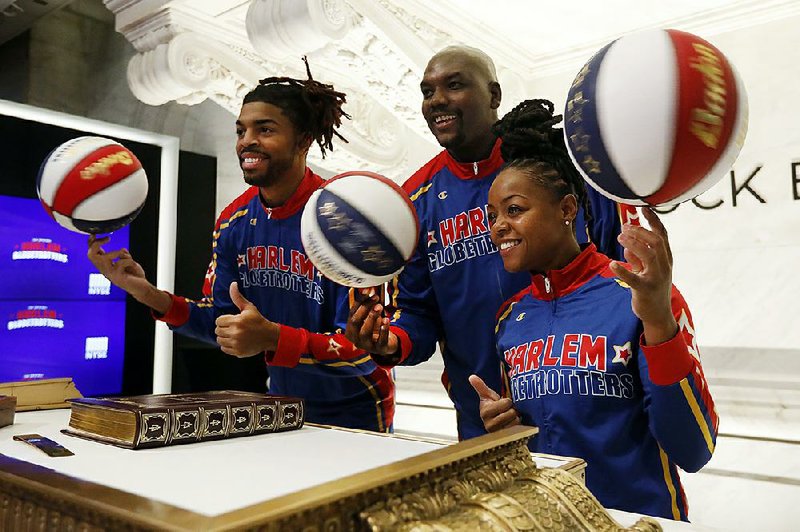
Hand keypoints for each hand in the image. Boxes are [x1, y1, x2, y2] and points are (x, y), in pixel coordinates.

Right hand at [87, 235, 149, 297]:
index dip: (91, 242)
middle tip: (108, 238)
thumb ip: (123, 256)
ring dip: (115, 252)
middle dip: (96, 243)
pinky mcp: (117, 277)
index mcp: (106, 265)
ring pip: (103, 258)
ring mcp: (110, 274)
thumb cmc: (135, 276)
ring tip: (124, 254)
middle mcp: (105, 269)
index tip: (95, 233)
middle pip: (91, 255)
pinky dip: (129, 261)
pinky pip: (120, 263)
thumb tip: (122, 250)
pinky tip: (134, 266)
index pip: (92, 253)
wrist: (142, 289)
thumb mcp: (129, 262)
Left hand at [215, 282, 279, 356]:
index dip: (223, 320)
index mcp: (237, 321)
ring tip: (232, 334)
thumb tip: (233, 284)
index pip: (218, 321)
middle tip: (231, 327)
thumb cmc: (258, 321)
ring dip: (224, 337)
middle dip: (223, 328)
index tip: (230, 321)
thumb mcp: (249, 308)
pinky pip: (224, 349)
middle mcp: (236, 333)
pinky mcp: (238, 352)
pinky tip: (235, 341)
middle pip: (217, 331)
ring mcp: (236, 343)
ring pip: (219, 340)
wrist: (269, 336)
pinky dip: (227, 346)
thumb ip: (238, 297)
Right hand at [344, 288, 398, 357]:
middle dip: (364, 309)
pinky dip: (383, 330)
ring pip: (365, 332)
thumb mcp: (368, 316)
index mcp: (350, 329)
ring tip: (380, 307)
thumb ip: (366, 305)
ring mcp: (366, 346)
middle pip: (355, 322)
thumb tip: (366, 288)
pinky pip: (380, 340)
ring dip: (372, 317)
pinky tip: (386, 320)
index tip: (368, 291)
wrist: (384, 345)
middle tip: (375, 298)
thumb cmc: (374, 328)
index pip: (352, 313)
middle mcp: (355, 338)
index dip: (359, 302)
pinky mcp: (379, 349)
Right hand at [468, 374, 520, 431]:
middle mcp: (490, 425)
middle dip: (512, 410)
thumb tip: (471, 376)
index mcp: (485, 412)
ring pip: (515, 422)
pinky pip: (518, 430)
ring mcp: (498, 433)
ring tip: (510, 417)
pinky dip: (518, 426)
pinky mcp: (505, 439)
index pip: (506, 403)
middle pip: (511, 413)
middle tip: (507, 411)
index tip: (503, 403)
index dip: (507, 401)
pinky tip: (513, 424)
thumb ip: (480, 386)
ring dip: (516, 418)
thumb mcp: (487, 396)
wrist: (496, 422)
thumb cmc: (492, 407)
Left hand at [609, 208, 677, 344]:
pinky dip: (622, 270)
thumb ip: (638, 258)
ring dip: (633, 243)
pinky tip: (612, 264)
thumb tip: (627, 246)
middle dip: (639, 231)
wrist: (658, 315)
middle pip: (656, 241)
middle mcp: (664, 266)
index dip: (653, 221)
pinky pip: (634, 278)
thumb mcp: (646, 271)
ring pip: (649, 254)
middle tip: (624, 228)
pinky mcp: (645, 289)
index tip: (643, 209)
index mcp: (665, 259)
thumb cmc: (651, 290)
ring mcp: (657, 277)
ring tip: (620, 238)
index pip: (662, 235)